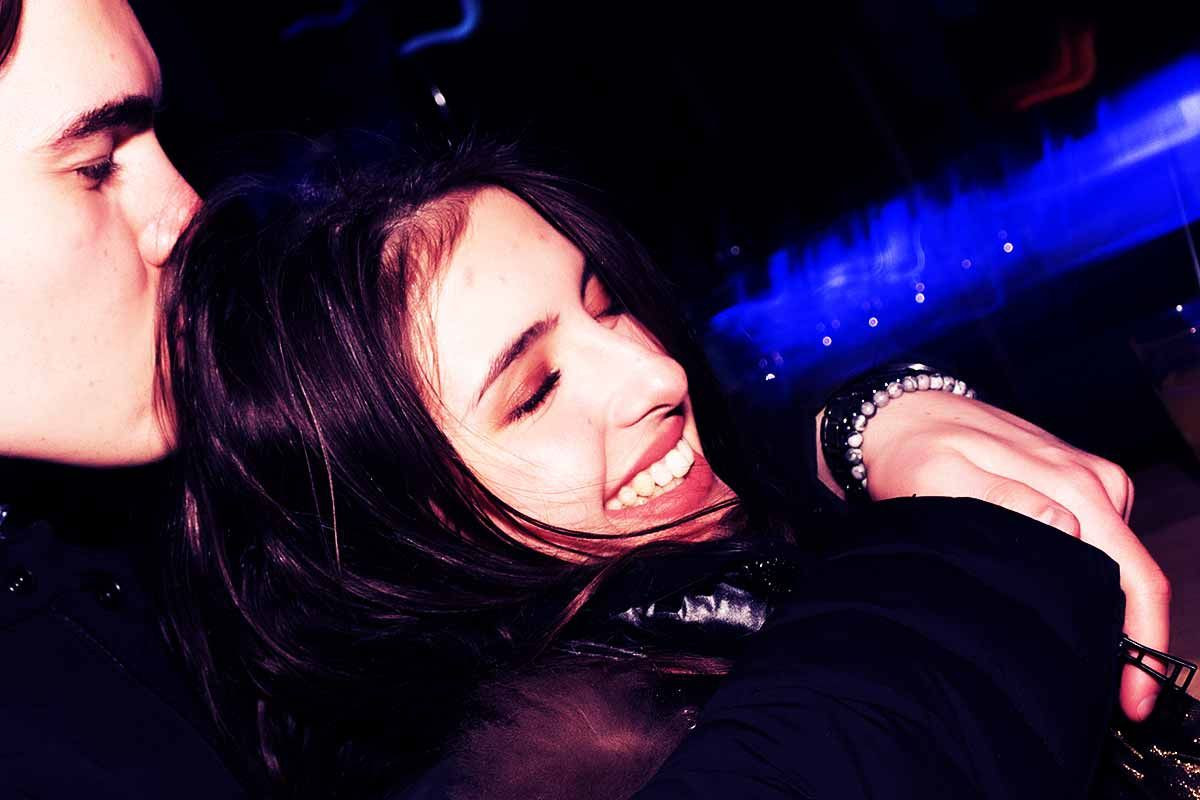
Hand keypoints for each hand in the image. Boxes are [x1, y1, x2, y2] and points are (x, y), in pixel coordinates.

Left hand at [816, 390, 1170, 721]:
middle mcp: (1095, 481)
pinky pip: (1102, 539)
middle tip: (1120, 700)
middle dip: (1137, 641)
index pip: (1132, 577)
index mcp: (1074, 485)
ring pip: (1120, 559)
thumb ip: (1003, 501)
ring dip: (1108, 605)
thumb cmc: (918, 453)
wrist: (904, 417)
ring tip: (1075, 650)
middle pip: (1138, 575)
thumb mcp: (942, 478)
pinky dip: (1088, 574)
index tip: (1129, 699)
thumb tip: (1067, 527)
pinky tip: (1058, 596)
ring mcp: (1091, 479)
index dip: (1138, 644)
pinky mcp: (1080, 481)